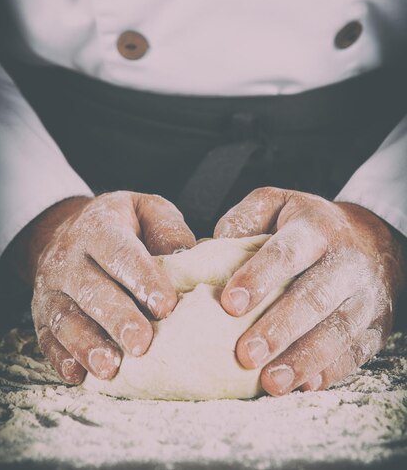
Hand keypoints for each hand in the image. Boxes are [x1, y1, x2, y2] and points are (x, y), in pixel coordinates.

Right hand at [13, 191, 194, 383]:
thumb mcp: (148, 210)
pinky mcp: (42, 314)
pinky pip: (47, 338)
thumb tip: (188, 255)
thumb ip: (167, 229)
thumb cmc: (123, 225)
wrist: (68, 229)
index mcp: (99, 226)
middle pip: (92, 289)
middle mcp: (69, 256)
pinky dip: (61, 358)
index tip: (166, 306)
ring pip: (66, 317)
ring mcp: (52, 287)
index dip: (142, 278)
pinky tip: (79, 375)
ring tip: (111, 368)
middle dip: (117, 319)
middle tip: (141, 343)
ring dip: (88, 344)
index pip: (120, 252)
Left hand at [214, 188, 404, 394]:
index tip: (230, 304)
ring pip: (337, 330)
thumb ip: (244, 220)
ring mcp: (366, 295)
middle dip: (279, 328)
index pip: (287, 252)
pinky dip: (329, 371)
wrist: (372, 237)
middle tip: (246, 354)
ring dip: (303, 359)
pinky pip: (356, 352)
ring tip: (270, 382)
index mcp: (316, 228)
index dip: (259, 277)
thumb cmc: (309, 225)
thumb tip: (211, 249)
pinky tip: (302, 385)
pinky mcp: (378, 324)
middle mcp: (346, 261)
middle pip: (314, 297)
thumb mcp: (277, 204)